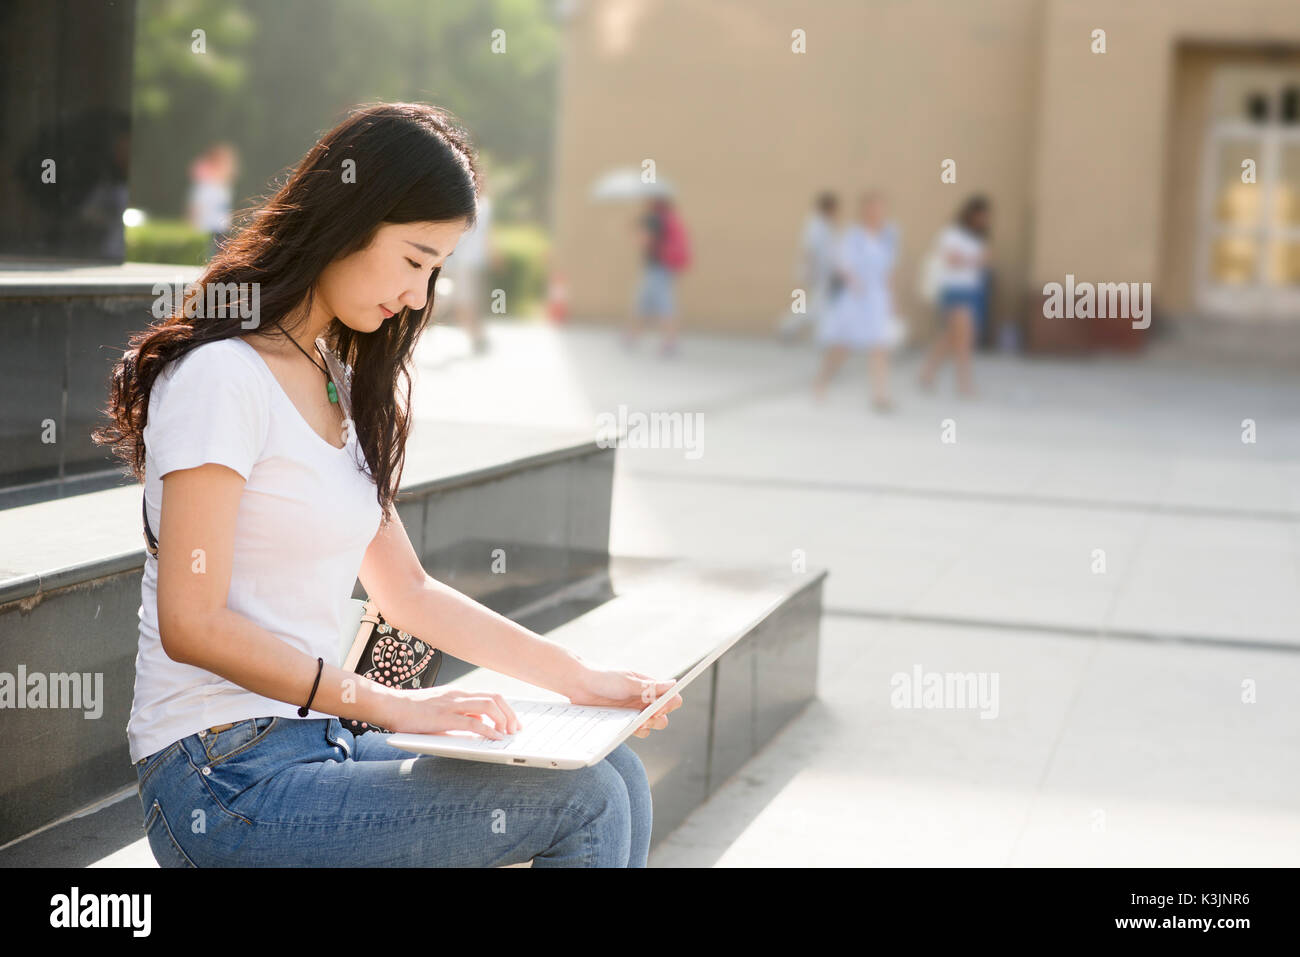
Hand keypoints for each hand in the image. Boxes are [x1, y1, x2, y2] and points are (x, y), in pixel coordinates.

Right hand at [386, 686, 520, 738]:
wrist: (389, 705)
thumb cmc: (411, 711)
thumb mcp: (440, 711)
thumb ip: (459, 716)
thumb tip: (479, 727)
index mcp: (458, 693)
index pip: (490, 695)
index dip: (506, 708)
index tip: (513, 722)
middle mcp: (458, 695)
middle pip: (494, 698)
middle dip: (509, 714)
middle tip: (515, 730)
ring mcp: (452, 704)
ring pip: (488, 706)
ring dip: (502, 720)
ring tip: (507, 734)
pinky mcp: (444, 717)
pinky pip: (472, 722)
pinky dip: (488, 730)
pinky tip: (495, 738)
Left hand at [567, 664, 681, 737]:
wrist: (580, 685)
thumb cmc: (604, 678)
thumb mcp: (627, 681)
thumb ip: (650, 687)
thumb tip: (673, 684)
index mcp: (649, 687)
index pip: (671, 697)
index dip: (669, 704)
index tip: (659, 707)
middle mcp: (644, 700)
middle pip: (664, 715)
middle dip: (659, 718)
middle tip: (647, 717)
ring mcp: (635, 711)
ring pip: (652, 725)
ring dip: (648, 726)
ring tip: (638, 724)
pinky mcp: (624, 721)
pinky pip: (637, 731)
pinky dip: (636, 731)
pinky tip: (628, 727)